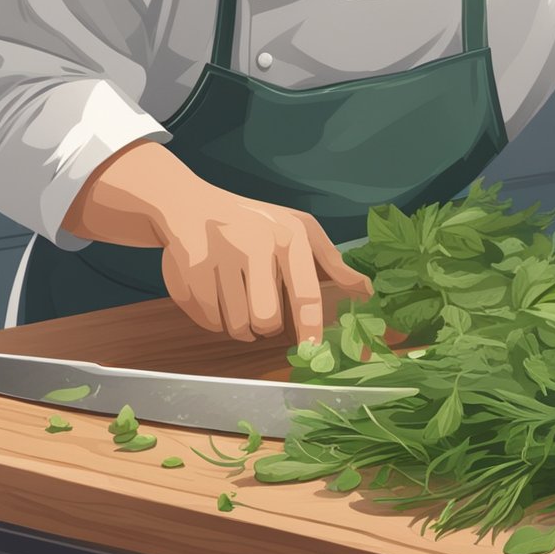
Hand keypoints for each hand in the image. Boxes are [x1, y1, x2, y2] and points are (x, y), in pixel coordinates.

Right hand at [155, 187, 372, 342]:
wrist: (188, 203)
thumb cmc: (254, 223)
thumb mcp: (296, 230)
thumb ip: (331, 262)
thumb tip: (366, 290)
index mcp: (288, 236)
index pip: (306, 295)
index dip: (310, 328)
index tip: (311, 350)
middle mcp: (254, 243)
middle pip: (267, 320)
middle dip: (265, 326)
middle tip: (261, 310)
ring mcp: (218, 256)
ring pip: (236, 326)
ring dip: (238, 325)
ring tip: (236, 300)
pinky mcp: (188, 270)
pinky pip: (208, 321)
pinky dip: (212, 319)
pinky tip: (213, 295)